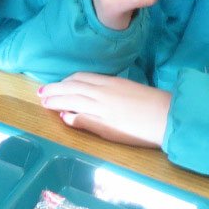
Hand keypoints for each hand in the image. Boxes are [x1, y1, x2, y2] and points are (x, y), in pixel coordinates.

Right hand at [38, 72, 171, 147]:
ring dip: (63, 82)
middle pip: (71, 86)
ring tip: (53, 86)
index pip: (68, 99)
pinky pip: (90, 75)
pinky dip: (77, 77)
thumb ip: (87, 122)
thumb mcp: (112, 133)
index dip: (54, 101)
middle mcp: (99, 91)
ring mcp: (108, 83)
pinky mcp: (118, 80)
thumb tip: (64, 116)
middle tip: (40, 93)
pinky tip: (75, 80)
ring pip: (79, 78)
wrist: (169, 115)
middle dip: (54, 89)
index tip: (42, 103)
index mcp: (97, 105)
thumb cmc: (140, 131)